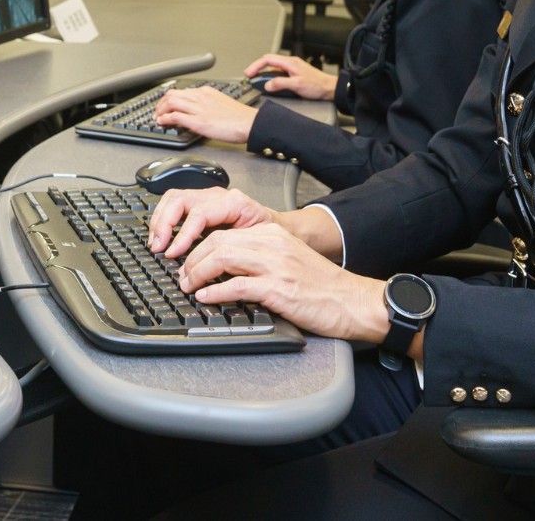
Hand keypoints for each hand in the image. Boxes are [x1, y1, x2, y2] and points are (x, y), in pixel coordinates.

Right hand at [148, 186, 274, 257]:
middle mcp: (217, 196)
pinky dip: (164, 220)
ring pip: (173, 199)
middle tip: (159, 247)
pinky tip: (162, 237)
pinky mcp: (200, 205)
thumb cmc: (270, 237)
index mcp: (234, 202)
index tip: (173, 253)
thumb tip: (212, 267)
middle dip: (165, 224)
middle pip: (180, 200)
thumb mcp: (258, 243)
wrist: (277, 228)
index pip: (199, 213)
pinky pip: (175, 205)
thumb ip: (236, 251)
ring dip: (160, 221)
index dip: (183, 234)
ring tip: (156, 243)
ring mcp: (207, 199)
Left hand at [155, 87, 258, 143]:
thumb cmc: (240, 117)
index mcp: (206, 92)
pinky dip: (165, 118)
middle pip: (172, 94)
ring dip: (160, 110)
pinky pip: (176, 116)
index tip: (166, 105)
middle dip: (161, 103)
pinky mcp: (199, 121)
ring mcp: (199, 109)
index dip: (169, 99)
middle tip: (157, 112)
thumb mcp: (221, 103)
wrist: (250, 123)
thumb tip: (198, 110)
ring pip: (171, 102)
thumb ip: (208, 103)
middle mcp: (201, 97)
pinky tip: (161, 122)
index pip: (182, 91)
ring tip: (156, 118)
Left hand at [176, 223, 388, 342]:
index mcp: (273, 234)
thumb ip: (259, 258)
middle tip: (182, 276)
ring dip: (198, 273)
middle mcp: (272, 244)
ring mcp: (276, 265)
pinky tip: (207, 298)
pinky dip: (216, 292)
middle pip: (217, 241)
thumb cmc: (321, 287)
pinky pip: (238, 286)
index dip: (198, 246)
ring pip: (223, 258)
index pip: (224, 232)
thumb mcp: (287, 261)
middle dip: (192, 259)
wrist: (352, 301)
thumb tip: (223, 270)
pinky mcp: (279, 289)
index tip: (187, 261)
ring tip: (189, 286)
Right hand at [243, 54, 337, 100]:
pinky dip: (270, 76)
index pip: (267, 59)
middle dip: (257, 68)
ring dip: (263, 72)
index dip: (256, 65)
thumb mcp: (297, 85)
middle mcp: (290, 63)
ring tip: (256, 80)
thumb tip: (267, 85)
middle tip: (249, 76)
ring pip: (273, 67)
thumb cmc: (317, 85)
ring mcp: (292, 68)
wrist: (330, 88)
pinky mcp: (294, 74)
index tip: (248, 73)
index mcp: (289, 62)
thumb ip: (281, 84)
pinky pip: (278, 73)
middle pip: (268, 61)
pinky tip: (269, 83)